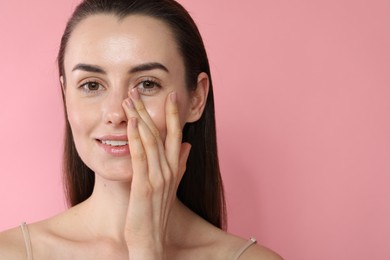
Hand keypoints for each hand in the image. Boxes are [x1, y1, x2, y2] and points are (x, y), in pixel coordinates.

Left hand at [122, 88, 190, 258]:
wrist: (150, 240)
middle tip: (139, 90)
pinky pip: (141, 157)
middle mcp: (169, 170)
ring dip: (140, 118)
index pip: (176, 135)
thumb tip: (187, 145)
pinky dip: (136, 138)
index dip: (175, 114)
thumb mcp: (171, 186)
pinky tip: (131, 123)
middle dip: (151, 109)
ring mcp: (158, 178)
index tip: (172, 95)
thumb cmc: (156, 213)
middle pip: (162, 133)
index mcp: (174, 168)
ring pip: (150, 140)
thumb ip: (179, 164)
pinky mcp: (144, 186)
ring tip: (130, 99)